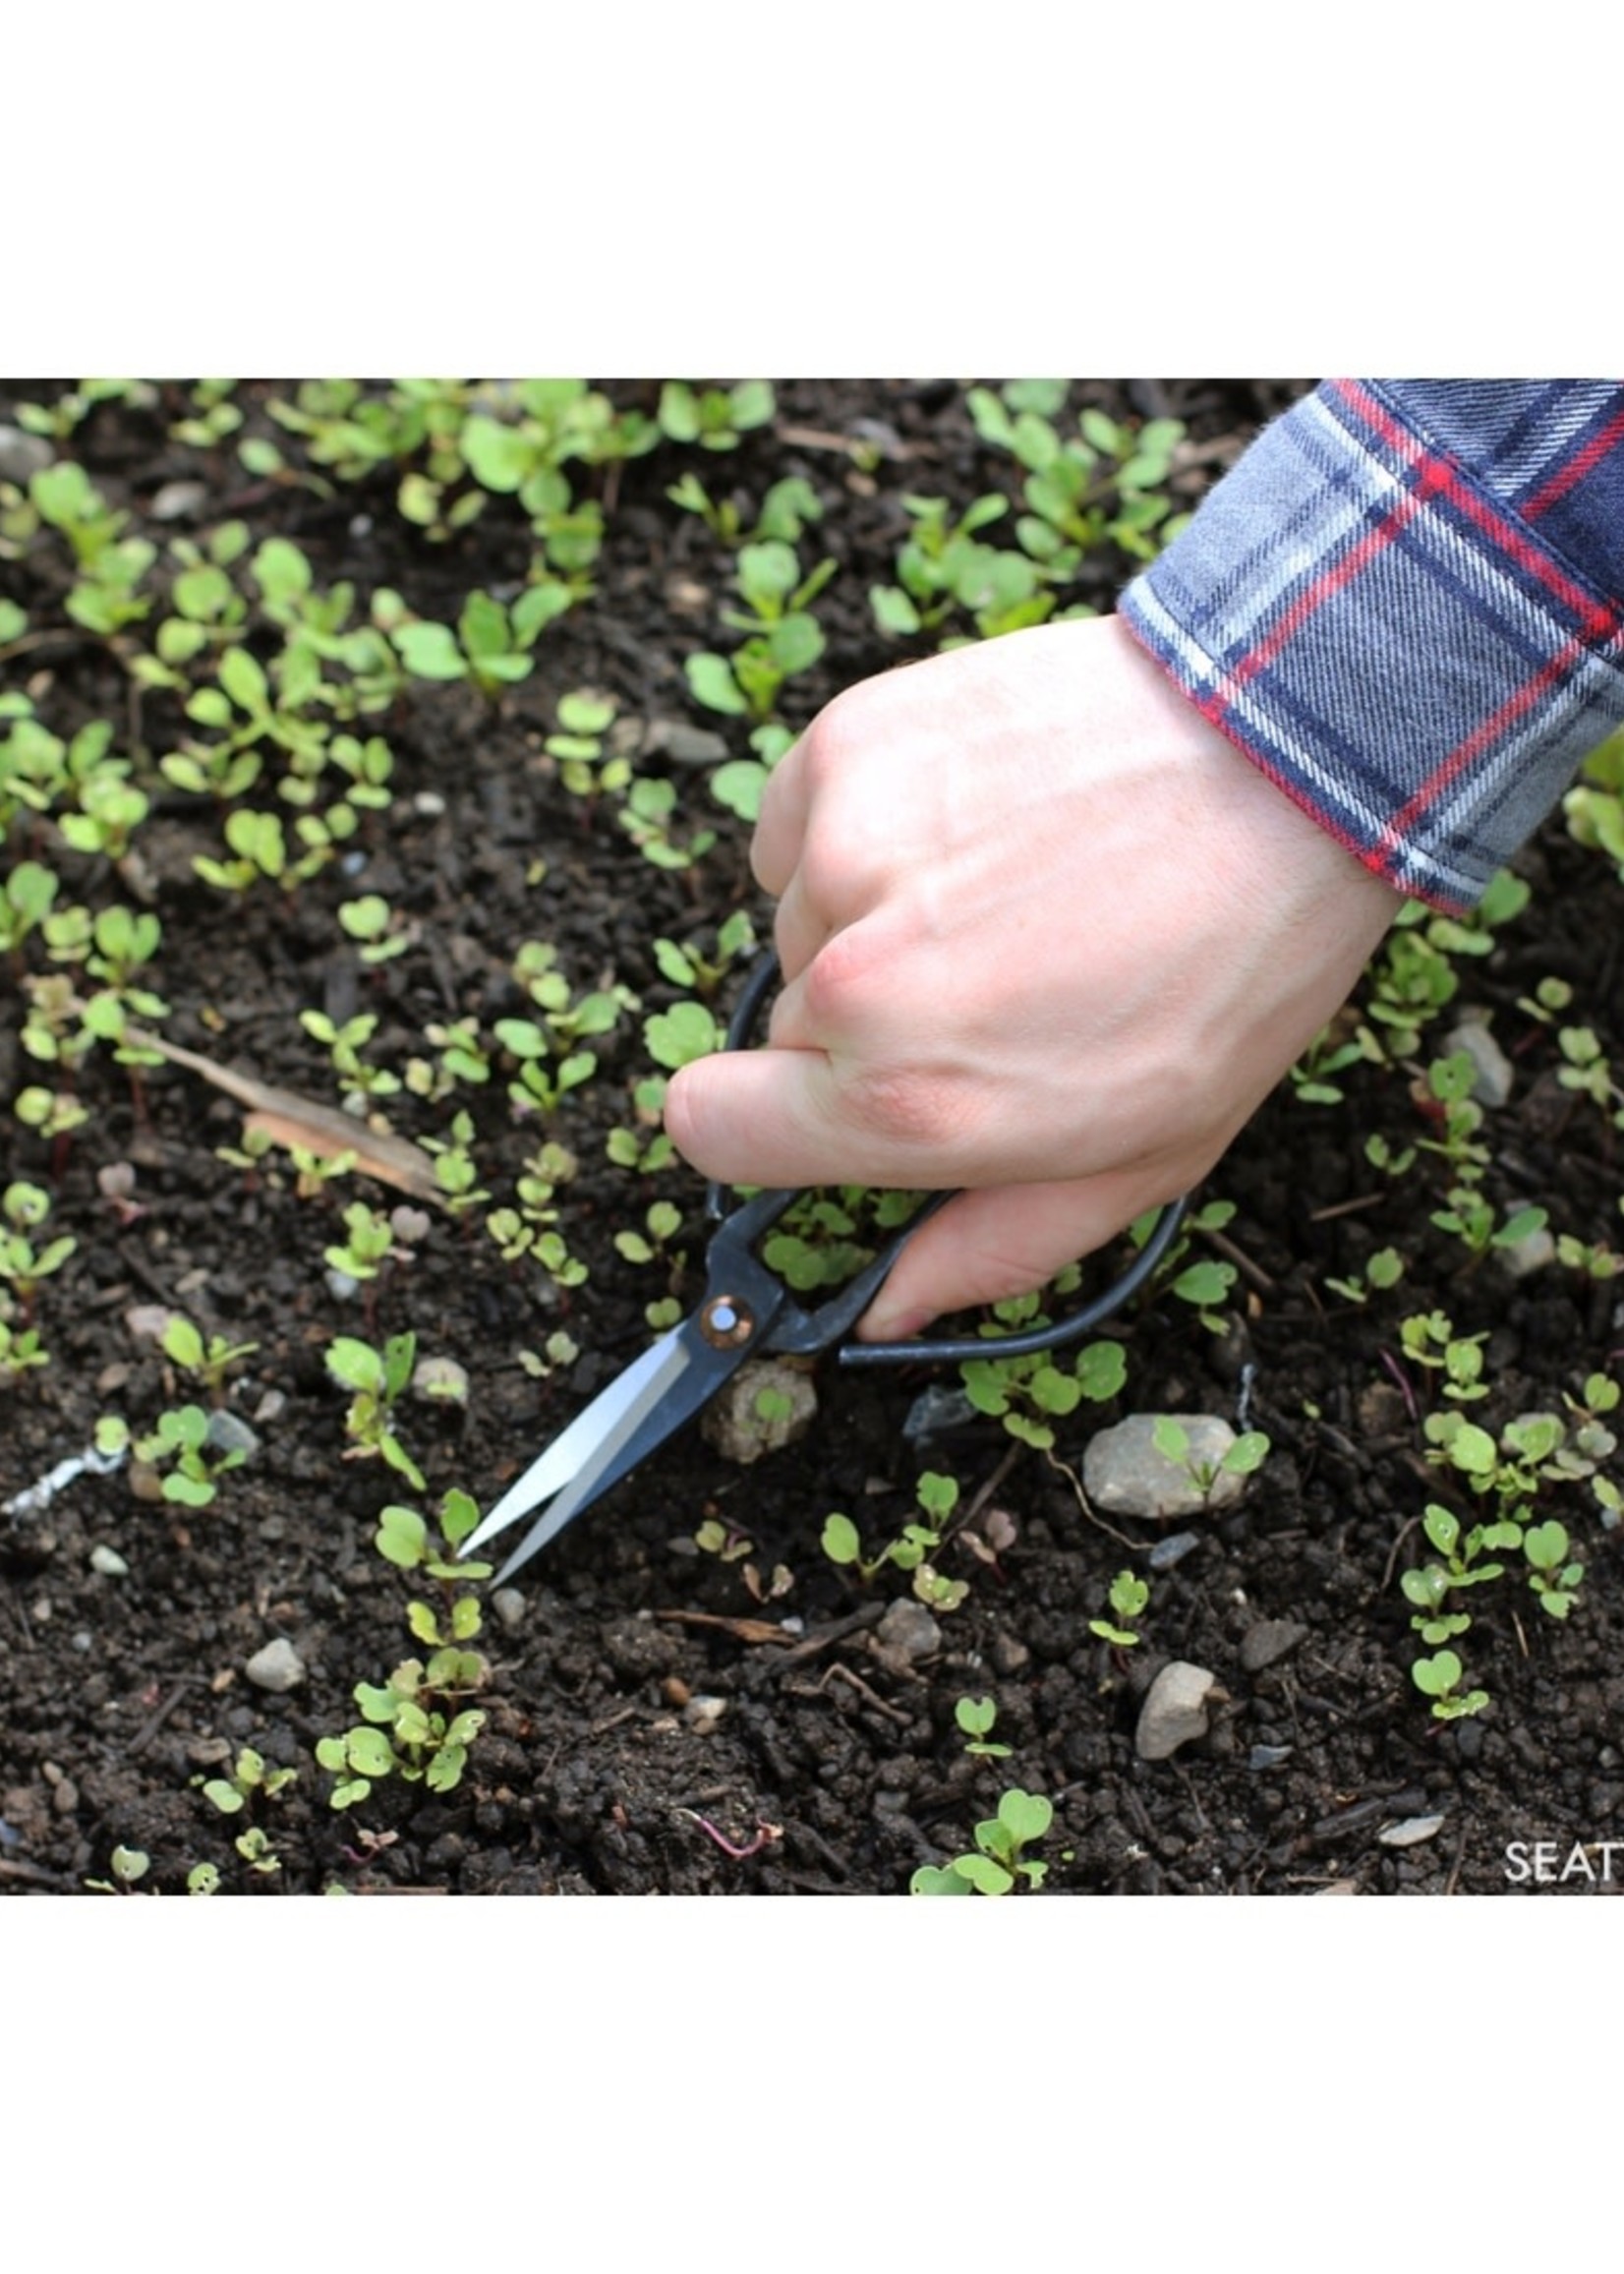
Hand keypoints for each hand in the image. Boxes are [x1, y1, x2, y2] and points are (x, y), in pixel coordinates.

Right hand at [664, 615, 1397, 1337]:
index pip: (707, 1128)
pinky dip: (864, 825)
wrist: (1290, 761)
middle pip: (780, 1023)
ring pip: (801, 915)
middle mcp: (851, 983)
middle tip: (996, 979)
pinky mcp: (853, 741)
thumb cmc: (1234, 969)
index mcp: (907, 1105)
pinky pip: (805, 816)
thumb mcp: (1142, 1160)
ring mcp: (845, 850)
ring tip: (1008, 885)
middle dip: (866, 1016)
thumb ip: (989, 1249)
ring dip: (872, 914)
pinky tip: (976, 818)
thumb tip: (883, 1310)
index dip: (765, 1121)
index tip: (823, 1099)